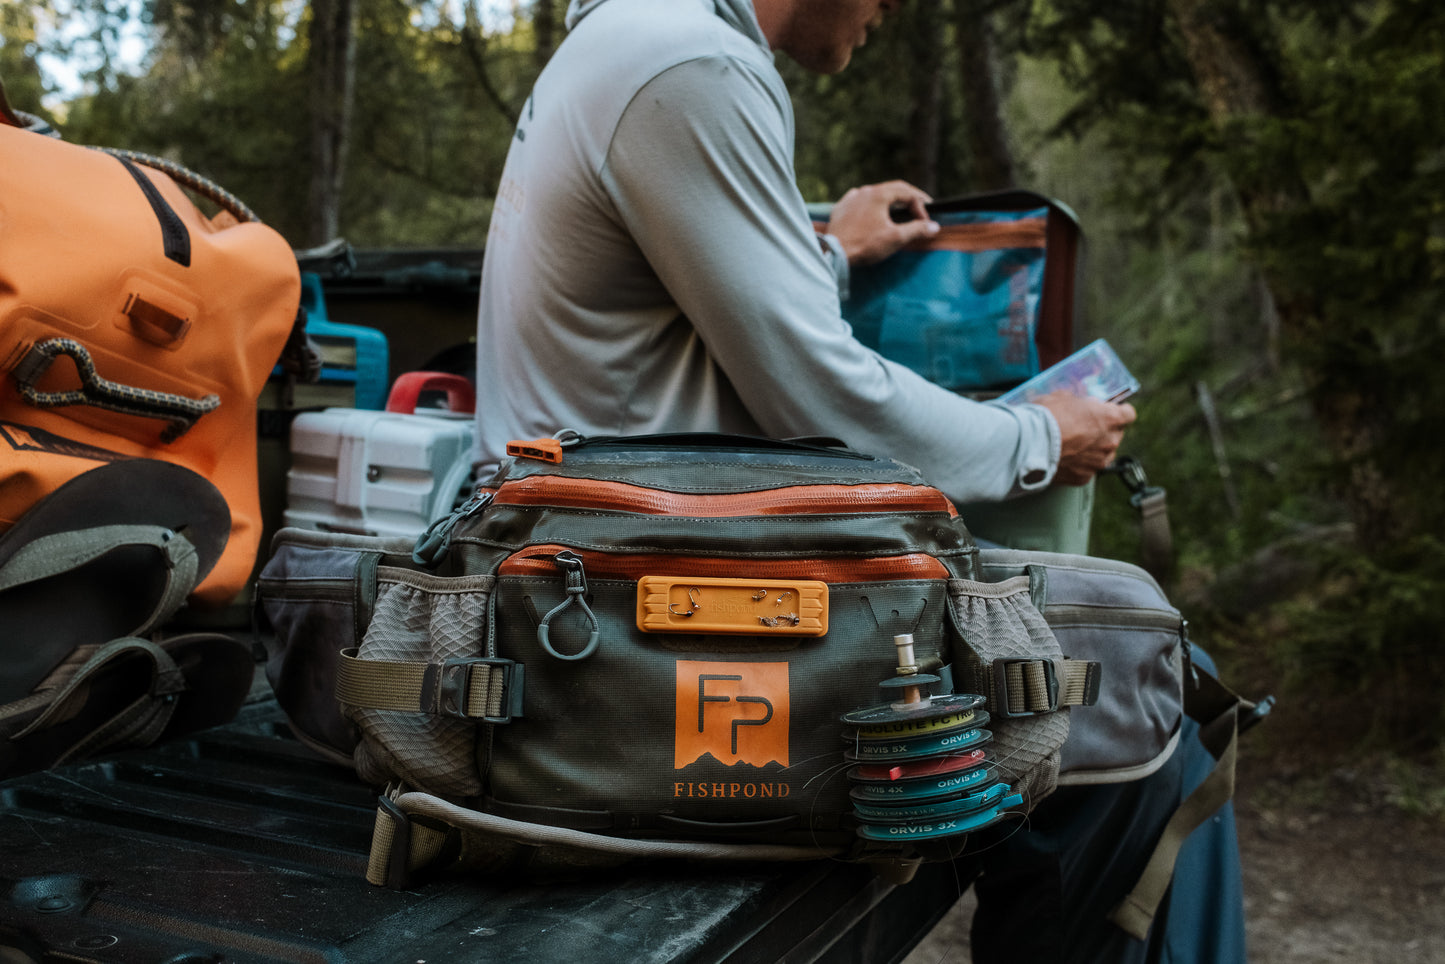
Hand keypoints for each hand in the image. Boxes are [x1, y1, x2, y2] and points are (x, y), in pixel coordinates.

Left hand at [826, 180, 940, 266]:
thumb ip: (917, 229)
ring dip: (890, 203)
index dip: (921, 205)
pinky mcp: (841, 209)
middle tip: (919, 211)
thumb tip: (934, 226)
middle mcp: (864, 191)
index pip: (907, 192)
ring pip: (875, 195)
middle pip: (892, 190)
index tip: (926, 222)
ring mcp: (850, 199)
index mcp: (878, 193)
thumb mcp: (896, 238)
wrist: (834, 253)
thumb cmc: (865, 245)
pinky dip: (872, 207)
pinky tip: (874, 215)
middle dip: (908, 200)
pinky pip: (861, 203)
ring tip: (899, 214)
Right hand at [1032, 391, 1137, 485]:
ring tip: (1071, 445)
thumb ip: (1079, 403)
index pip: (1128, 414)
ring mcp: (1098, 462)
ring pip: (1103, 454)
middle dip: (1102, 431)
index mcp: (1110, 418)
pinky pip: (1086, 469)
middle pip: (1115, 435)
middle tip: (1082, 427)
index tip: (1108, 411)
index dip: (1118, 411)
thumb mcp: (1063, 397)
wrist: (1029, 445)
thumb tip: (1079, 405)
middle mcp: (1110, 442)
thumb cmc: (1046, 417)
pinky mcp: (1084, 478)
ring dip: (1092, 449)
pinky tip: (1063, 458)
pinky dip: (1078, 465)